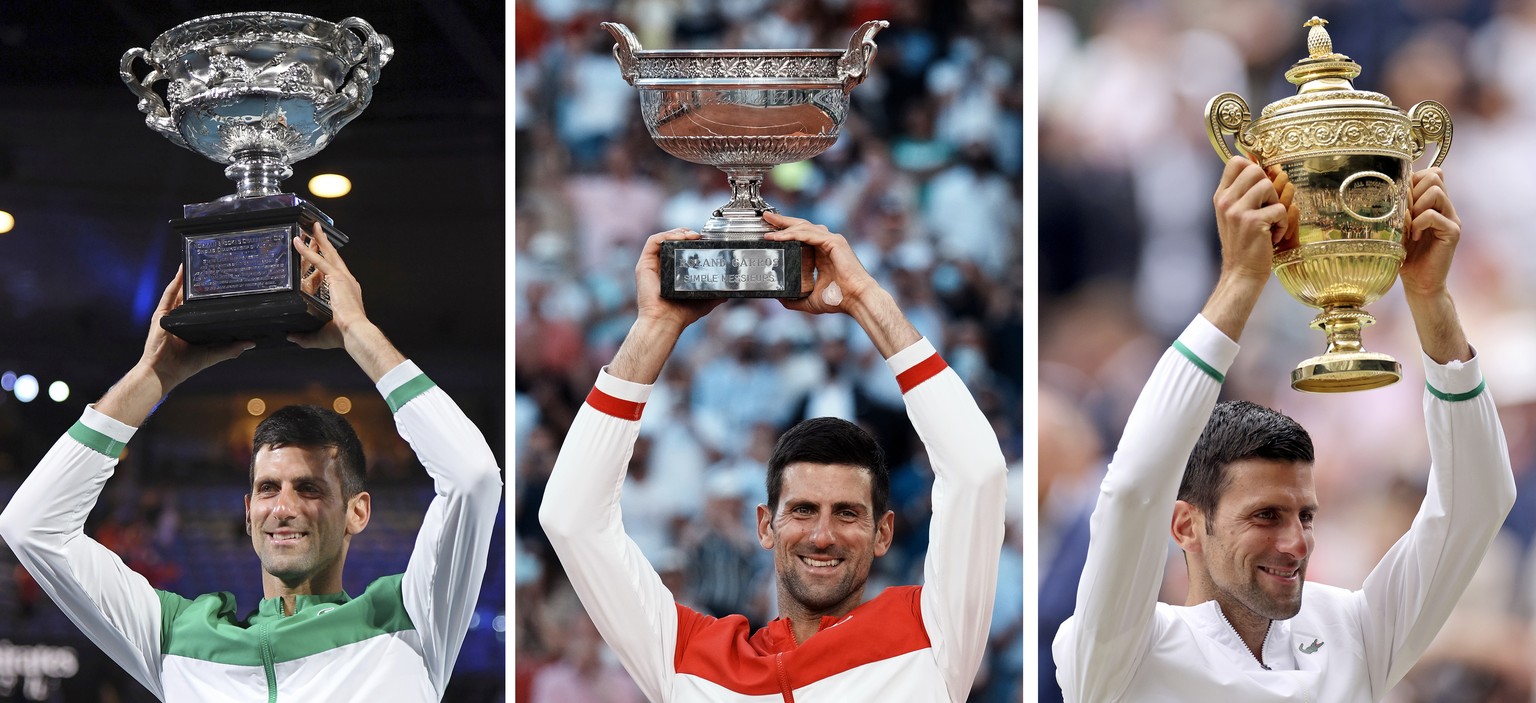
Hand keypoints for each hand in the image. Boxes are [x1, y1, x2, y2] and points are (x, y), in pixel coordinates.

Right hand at [141, 267, 251, 388]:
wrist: (165, 371)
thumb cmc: (186, 365)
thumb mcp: (213, 355)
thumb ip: (231, 349)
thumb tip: (251, 342)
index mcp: (193, 326)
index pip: (204, 308)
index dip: (213, 297)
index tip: (226, 285)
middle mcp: (182, 319)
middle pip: (193, 297)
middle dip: (202, 283)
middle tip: (216, 268)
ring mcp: (171, 315)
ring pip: (181, 292)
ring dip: (189, 277)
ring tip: (199, 261)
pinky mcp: (162, 314)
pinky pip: (169, 294)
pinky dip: (176, 281)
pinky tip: (182, 269)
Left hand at [287, 222, 366, 349]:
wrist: (354, 333)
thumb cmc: (344, 336)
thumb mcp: (320, 335)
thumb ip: (304, 336)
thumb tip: (291, 336)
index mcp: (345, 294)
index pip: (330, 274)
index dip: (321, 264)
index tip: (315, 256)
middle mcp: (346, 282)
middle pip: (332, 258)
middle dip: (323, 244)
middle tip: (315, 232)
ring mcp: (342, 278)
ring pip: (328, 253)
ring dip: (318, 240)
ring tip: (311, 227)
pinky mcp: (336, 277)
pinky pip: (318, 260)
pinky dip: (308, 250)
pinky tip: (298, 242)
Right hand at [634, 228, 724, 330]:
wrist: (666, 322)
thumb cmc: (681, 314)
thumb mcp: (704, 301)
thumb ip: (715, 295)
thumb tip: (728, 293)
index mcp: (671, 272)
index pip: (678, 249)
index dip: (690, 241)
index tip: (703, 240)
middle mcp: (660, 266)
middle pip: (670, 241)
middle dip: (685, 233)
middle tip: (699, 235)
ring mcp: (651, 265)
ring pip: (662, 239)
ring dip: (677, 232)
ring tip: (691, 234)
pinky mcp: (644, 265)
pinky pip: (652, 242)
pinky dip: (666, 235)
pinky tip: (680, 236)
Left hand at [761, 212, 918, 355]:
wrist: (856, 301)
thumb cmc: (839, 300)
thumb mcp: (810, 300)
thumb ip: (794, 298)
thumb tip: (778, 298)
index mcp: (822, 254)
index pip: (801, 237)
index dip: (785, 232)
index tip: (769, 231)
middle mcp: (827, 244)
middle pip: (801, 226)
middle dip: (783, 221)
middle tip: (766, 218)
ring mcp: (832, 241)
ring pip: (804, 227)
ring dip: (785, 225)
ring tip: (769, 224)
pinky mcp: (835, 242)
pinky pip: (810, 234)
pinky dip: (794, 234)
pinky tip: (780, 236)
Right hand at [1213, 156, 1288, 282]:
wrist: (1241, 273)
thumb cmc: (1244, 244)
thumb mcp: (1237, 214)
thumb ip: (1246, 191)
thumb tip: (1271, 167)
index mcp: (1221, 196)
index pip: (1235, 162)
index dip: (1253, 166)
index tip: (1259, 184)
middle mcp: (1225, 201)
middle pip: (1254, 169)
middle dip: (1268, 186)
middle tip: (1265, 207)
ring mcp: (1237, 211)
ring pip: (1268, 186)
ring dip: (1276, 204)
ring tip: (1269, 221)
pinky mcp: (1253, 222)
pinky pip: (1280, 209)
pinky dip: (1283, 224)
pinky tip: (1272, 236)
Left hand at [1399, 167, 1459, 298]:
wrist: (1418, 283)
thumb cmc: (1405, 255)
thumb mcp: (1397, 227)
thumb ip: (1399, 208)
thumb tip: (1387, 189)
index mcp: (1434, 203)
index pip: (1431, 173)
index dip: (1413, 180)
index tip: (1401, 201)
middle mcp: (1446, 207)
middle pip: (1435, 176)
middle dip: (1414, 190)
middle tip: (1405, 213)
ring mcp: (1451, 218)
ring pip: (1436, 191)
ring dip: (1416, 206)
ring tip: (1409, 226)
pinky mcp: (1453, 232)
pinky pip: (1434, 215)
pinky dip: (1419, 223)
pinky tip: (1414, 237)